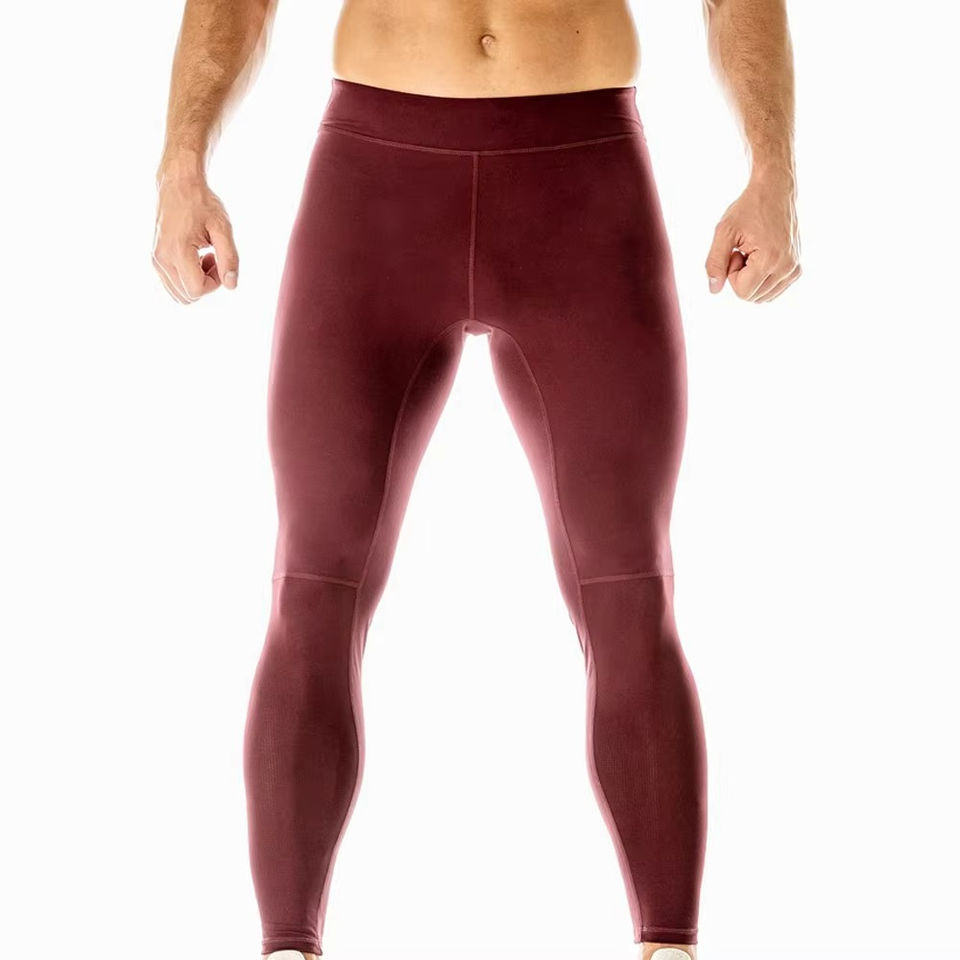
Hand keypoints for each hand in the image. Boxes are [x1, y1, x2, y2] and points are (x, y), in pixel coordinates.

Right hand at [152, 171, 238, 303]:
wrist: (178, 185)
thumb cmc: (202, 203)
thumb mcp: (223, 228)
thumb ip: (230, 258)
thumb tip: (231, 286)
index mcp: (177, 251)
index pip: (197, 290)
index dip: (215, 283)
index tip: (218, 261)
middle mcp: (161, 259)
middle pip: (188, 297)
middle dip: (206, 284)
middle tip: (213, 258)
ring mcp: (156, 260)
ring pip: (179, 295)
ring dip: (196, 283)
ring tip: (203, 258)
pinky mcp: (156, 259)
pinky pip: (173, 285)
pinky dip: (187, 279)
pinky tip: (194, 258)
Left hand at [705, 170, 800, 302]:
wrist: (774, 191)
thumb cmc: (748, 208)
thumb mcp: (724, 232)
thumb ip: (715, 263)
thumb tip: (714, 290)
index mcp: (771, 260)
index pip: (742, 292)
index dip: (732, 274)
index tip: (737, 251)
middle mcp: (787, 268)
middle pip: (752, 297)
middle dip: (741, 277)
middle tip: (745, 250)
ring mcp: (794, 269)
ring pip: (762, 297)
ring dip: (751, 278)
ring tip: (754, 252)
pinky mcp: (796, 269)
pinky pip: (771, 291)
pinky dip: (762, 278)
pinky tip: (762, 255)